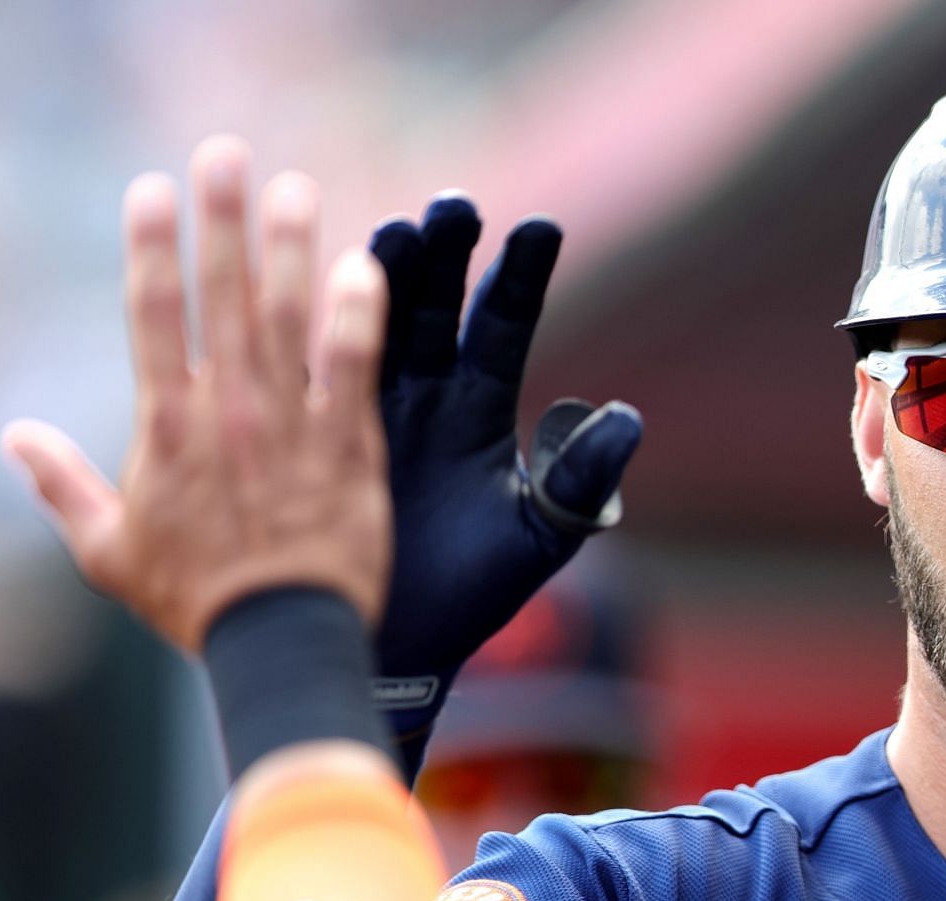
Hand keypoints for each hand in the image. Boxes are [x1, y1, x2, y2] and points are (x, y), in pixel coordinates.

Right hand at [1, 137, 390, 652]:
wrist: (281, 641)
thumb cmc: (195, 601)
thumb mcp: (109, 551)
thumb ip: (62, 486)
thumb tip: (12, 436)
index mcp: (165, 427)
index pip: (153, 316)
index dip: (151, 247)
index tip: (151, 191)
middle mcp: (228, 411)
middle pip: (221, 296)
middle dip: (221, 220)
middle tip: (224, 154)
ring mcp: (291, 423)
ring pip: (288, 317)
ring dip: (291, 247)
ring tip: (295, 187)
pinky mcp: (348, 445)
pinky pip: (354, 365)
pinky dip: (359, 314)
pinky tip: (365, 265)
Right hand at [364, 195, 640, 716]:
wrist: (396, 647)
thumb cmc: (472, 595)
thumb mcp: (538, 535)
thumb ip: (580, 480)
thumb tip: (629, 418)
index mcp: (481, 408)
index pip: (504, 326)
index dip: (519, 279)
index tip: (541, 228)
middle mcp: (425, 395)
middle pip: (436, 306)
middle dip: (446, 256)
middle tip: (456, 207)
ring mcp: (367, 409)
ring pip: (374, 323)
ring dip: (384, 278)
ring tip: (398, 232)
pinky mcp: (317, 433)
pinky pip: (317, 372)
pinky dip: (318, 331)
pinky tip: (316, 286)